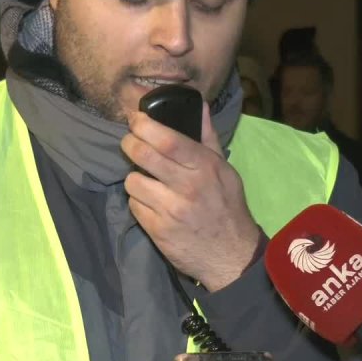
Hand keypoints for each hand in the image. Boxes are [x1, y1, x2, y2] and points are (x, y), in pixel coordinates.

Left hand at [122, 102, 260, 290]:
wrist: (231, 256)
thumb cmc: (227, 207)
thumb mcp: (224, 170)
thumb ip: (207, 137)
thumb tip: (198, 104)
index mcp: (205, 168)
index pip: (168, 140)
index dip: (145, 125)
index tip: (136, 119)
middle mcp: (187, 187)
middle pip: (143, 155)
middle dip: (130, 143)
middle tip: (130, 142)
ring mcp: (170, 211)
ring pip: (132, 181)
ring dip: (134, 177)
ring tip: (145, 179)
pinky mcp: (158, 231)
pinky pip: (134, 205)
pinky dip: (139, 201)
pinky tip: (151, 202)